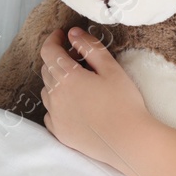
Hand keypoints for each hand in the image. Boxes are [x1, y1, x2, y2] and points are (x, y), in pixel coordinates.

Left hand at [39, 26, 151, 173]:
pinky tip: (74, 106)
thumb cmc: (124, 102)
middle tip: (77, 58)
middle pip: (47, 70)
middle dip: (58, 59)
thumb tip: (73, 33)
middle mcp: (55, 95)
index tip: (61, 35)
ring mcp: (55, 116)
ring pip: (47, 91)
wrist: (129, 141)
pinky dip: (57, 104)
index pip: (49, 51)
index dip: (53, 39)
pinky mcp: (59, 132)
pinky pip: (50, 113)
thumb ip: (90, 48)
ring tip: (77, 84)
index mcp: (67, 77)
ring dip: (56, 82)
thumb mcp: (112, 69)